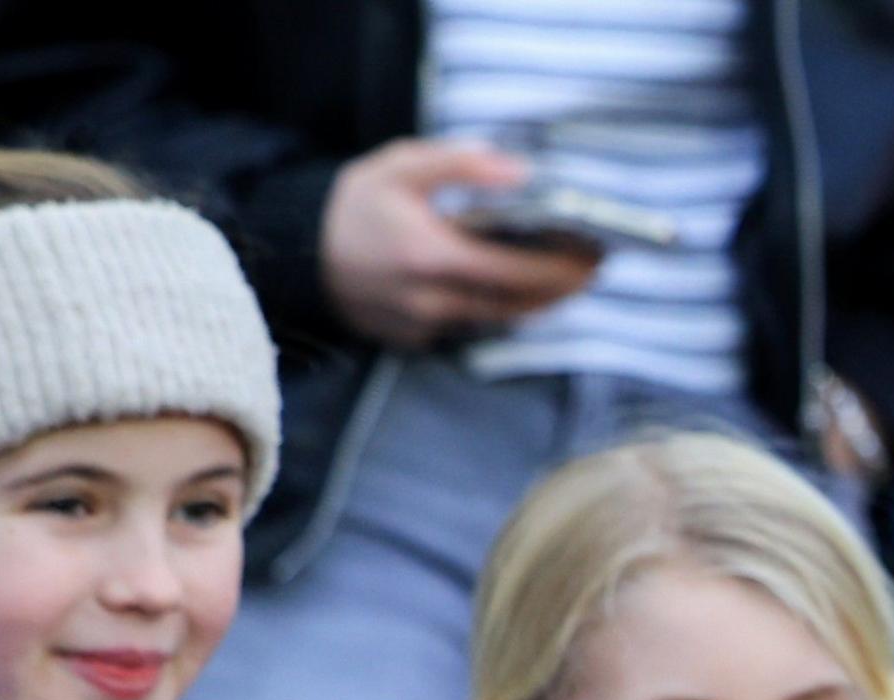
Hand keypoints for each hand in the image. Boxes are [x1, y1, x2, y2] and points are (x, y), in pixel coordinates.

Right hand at [320, 139, 600, 347]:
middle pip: (519, 304)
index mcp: (433, 257)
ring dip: (538, 301)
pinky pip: (471, 326)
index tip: (596, 254)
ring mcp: (424, 328)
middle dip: (562, 288)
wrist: (298, 251)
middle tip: (594, 266)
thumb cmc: (354, 203)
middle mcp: (433, 302)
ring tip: (568, 276)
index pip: (519, 273)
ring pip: (500, 319)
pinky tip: (519, 287)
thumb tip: (522, 173)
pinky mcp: (416, 340)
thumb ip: (463, 164)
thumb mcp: (404, 166)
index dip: (564, 268)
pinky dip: (501, 308)